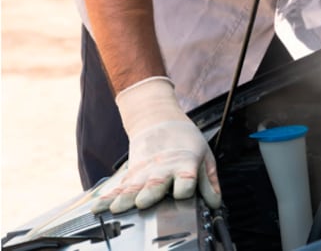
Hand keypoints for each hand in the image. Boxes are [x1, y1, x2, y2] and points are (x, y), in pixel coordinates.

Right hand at [92, 77, 220, 213]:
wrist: (158, 118)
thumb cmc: (186, 140)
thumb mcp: (204, 157)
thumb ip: (209, 182)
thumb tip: (215, 203)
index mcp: (185, 164)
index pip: (186, 179)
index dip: (184, 188)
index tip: (181, 194)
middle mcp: (163, 168)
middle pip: (156, 183)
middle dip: (149, 193)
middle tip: (142, 202)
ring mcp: (145, 171)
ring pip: (134, 187)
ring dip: (125, 198)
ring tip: (116, 208)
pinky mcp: (131, 173)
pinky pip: (119, 188)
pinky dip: (108, 197)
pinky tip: (98, 206)